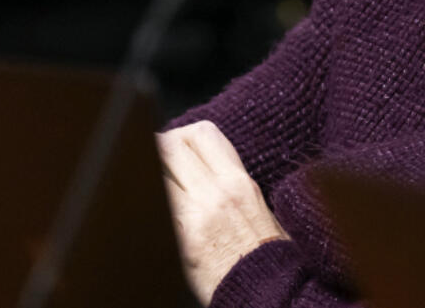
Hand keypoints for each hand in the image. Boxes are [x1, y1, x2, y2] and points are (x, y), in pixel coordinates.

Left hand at [157, 121, 288, 305]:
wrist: (271, 293)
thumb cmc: (268, 258)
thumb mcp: (257, 209)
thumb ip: (232, 185)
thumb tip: (206, 171)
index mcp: (239, 182)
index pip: (202, 133)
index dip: (182, 135)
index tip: (176, 148)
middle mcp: (218, 192)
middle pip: (173, 144)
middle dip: (159, 149)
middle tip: (156, 163)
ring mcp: (198, 214)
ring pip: (160, 171)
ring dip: (153, 174)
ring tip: (155, 184)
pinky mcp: (183, 238)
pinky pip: (159, 204)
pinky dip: (154, 202)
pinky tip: (155, 211)